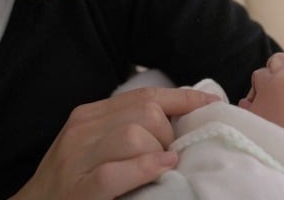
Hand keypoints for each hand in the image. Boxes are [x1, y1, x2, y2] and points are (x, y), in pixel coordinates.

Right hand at [10, 87, 218, 199]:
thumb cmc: (72, 177)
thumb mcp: (95, 143)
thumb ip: (126, 126)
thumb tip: (179, 118)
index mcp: (89, 114)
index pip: (144, 95)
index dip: (182, 98)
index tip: (211, 104)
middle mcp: (82, 129)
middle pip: (145, 113)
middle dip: (169, 133)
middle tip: (170, 154)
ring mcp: (77, 158)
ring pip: (134, 135)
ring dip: (159, 151)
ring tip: (164, 166)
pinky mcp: (79, 188)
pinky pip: (116, 172)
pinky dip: (144, 168)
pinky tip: (161, 168)